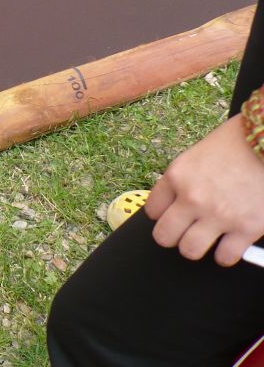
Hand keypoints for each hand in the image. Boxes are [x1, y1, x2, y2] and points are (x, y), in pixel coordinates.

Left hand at [144, 114, 263, 265]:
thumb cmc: (237, 143)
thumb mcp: (198, 154)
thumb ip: (185, 178)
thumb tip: (178, 200)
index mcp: (177, 176)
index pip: (153, 210)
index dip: (162, 215)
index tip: (169, 216)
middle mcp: (193, 198)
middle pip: (164, 235)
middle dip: (172, 237)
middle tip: (182, 234)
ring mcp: (219, 216)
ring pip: (190, 250)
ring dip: (195, 248)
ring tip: (204, 241)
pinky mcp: (246, 229)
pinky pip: (225, 257)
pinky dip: (225, 255)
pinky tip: (229, 247)